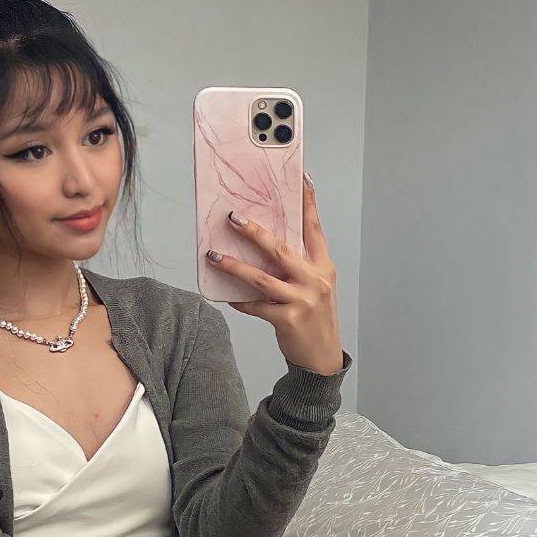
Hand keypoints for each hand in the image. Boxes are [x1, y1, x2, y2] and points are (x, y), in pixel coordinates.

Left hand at [206, 175, 343, 375]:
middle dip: (254, 232)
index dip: (307, 204)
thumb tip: (265, 245)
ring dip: (234, 266)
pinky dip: (240, 300)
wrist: (322, 358)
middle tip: (233, 218)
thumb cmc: (315, 318)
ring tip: (213, 256)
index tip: (302, 179)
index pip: (314, 229)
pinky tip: (227, 296)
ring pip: (261, 278)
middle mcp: (314, 280)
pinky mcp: (287, 320)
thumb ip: (298, 266)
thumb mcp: (315, 287)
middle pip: (280, 249)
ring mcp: (301, 300)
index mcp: (323, 267)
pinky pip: (256, 306)